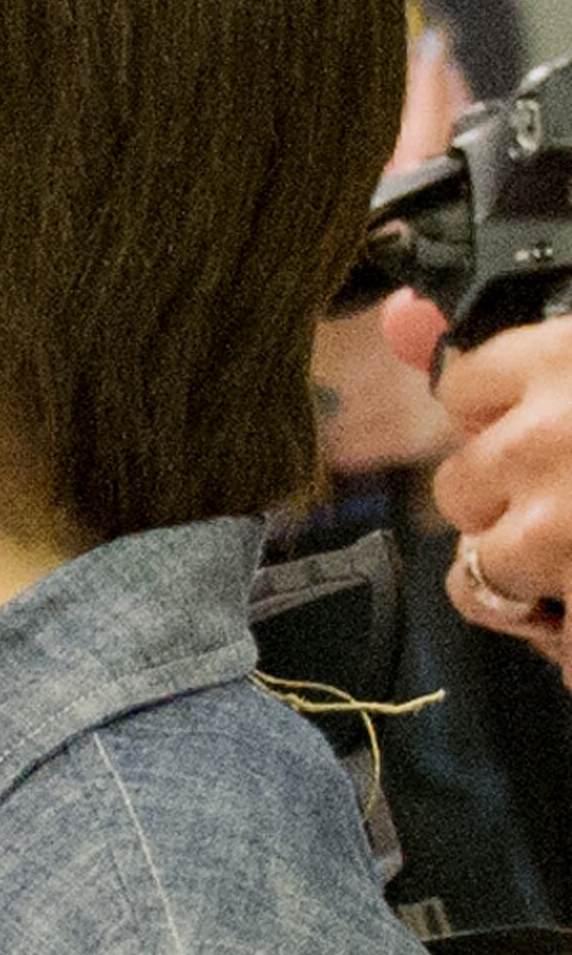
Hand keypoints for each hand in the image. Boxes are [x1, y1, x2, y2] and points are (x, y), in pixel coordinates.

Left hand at [385, 290, 571, 669]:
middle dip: (515, 505)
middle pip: (462, 484)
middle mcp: (554, 436)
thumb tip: (399, 318)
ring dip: (540, 578)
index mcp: (569, 359)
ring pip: (482, 567)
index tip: (553, 436)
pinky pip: (532, 632)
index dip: (502, 421)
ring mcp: (563, 526)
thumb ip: (504, 360)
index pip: (463, 386)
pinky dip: (568, 636)